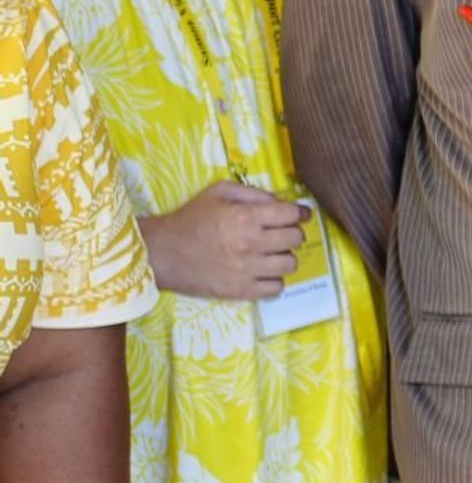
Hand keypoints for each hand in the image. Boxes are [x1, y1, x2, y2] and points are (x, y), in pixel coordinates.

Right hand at [137, 182, 308, 300]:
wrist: (160, 252)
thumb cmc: (190, 219)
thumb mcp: (219, 192)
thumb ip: (253, 193)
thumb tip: (281, 202)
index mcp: (245, 217)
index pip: (291, 214)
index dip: (299, 212)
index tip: (299, 214)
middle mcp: (250, 243)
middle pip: (296, 238)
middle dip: (292, 232)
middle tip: (281, 233)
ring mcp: (246, 270)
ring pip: (290, 264)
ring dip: (285, 256)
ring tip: (272, 253)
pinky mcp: (240, 291)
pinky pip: (276, 288)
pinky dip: (274, 279)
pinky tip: (263, 271)